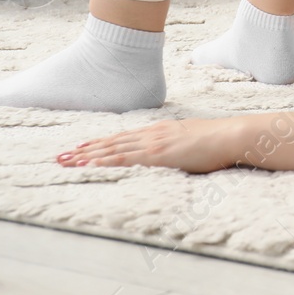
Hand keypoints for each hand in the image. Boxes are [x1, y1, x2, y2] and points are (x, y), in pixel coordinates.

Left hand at [56, 117, 238, 173]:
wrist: (231, 135)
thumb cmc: (219, 141)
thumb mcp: (193, 140)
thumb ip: (179, 146)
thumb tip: (177, 153)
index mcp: (160, 131)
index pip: (123, 137)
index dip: (100, 142)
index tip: (81, 147)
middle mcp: (152, 134)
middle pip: (112, 142)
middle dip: (85, 149)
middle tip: (61, 155)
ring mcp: (153, 143)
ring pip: (112, 149)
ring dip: (87, 155)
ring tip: (66, 161)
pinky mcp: (157, 154)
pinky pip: (125, 158)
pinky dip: (104, 160)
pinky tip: (89, 164)